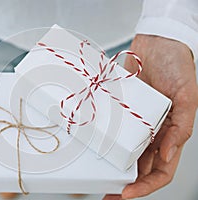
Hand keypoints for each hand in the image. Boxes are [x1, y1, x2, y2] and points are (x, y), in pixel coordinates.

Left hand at [104, 35, 197, 198]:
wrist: (157, 42)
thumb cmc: (178, 66)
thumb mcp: (187, 97)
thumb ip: (180, 128)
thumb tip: (168, 156)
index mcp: (170, 134)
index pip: (160, 170)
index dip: (145, 185)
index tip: (126, 192)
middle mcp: (151, 132)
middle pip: (139, 167)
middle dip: (125, 184)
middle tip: (108, 194)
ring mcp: (135, 122)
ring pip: (124, 152)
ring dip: (113, 167)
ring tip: (98, 179)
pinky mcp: (121, 109)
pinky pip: (112, 128)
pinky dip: (105, 140)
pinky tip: (95, 149)